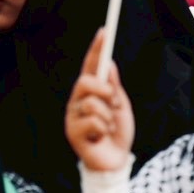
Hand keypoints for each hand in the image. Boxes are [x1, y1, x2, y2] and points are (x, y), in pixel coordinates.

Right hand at [65, 31, 134, 172]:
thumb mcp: (121, 106)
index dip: (97, 49)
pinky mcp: (72, 131)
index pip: (91, 65)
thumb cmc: (117, 132)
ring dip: (108, 117)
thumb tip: (110, 64)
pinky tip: (101, 137)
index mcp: (90, 91)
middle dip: (104, 90)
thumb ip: (114, 87)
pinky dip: (104, 130)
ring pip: (91, 103)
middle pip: (85, 81)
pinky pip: (92, 122)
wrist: (115, 160)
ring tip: (109, 127)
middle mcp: (78, 99)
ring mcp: (73, 115)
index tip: (105, 32)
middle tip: (114, 102)